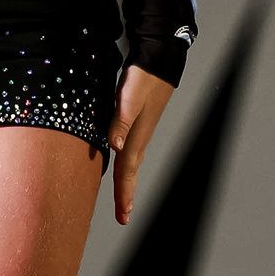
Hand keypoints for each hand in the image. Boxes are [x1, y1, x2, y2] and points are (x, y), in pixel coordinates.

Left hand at [107, 62, 174, 225]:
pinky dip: (126, 162)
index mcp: (136, 135)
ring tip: (123, 197)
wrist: (159, 58)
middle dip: (126, 193)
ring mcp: (140, 128)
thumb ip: (121, 121)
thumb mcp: (130, 97)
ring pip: (131, 161)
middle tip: (124, 216)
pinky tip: (122, 160)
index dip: (123, 194)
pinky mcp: (139, 120)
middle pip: (129, 170)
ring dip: (126, 180)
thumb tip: (115, 146)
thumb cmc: (143, 77)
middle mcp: (139, 136)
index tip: (123, 216)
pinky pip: (131, 149)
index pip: (126, 171)